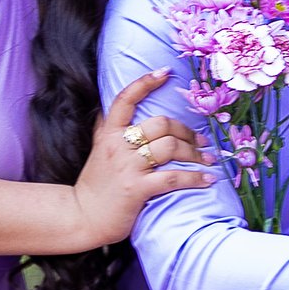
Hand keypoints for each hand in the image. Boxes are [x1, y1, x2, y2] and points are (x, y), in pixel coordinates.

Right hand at [69, 69, 216, 249]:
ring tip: (208, 160)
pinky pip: (173, 177)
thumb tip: (112, 104)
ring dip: (195, 153)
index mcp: (108, 133)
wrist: (81, 216)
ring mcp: (127, 167)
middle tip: (202, 141)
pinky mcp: (137, 189)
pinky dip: (194, 178)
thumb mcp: (97, 149)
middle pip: (161, 124)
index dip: (145, 82)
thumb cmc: (95, 184)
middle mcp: (118, 145)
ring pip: (170, 148)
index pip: (125, 99)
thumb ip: (106, 127)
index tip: (166, 73)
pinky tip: (207, 180)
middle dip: (187, 131)